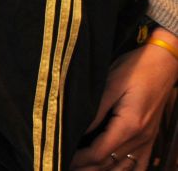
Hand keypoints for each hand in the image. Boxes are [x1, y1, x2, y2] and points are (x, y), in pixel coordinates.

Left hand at [70, 28, 177, 169]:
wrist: (163, 63)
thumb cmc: (135, 70)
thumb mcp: (110, 86)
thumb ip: (95, 112)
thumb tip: (77, 131)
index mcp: (129, 126)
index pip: (99, 153)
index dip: (78, 160)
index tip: (61, 158)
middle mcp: (141, 138)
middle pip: (110, 164)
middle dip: (86, 168)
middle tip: (65, 166)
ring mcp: (148, 140)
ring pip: (124, 167)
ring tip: (82, 170)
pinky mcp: (150, 137)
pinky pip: (140, 164)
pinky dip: (124, 170)